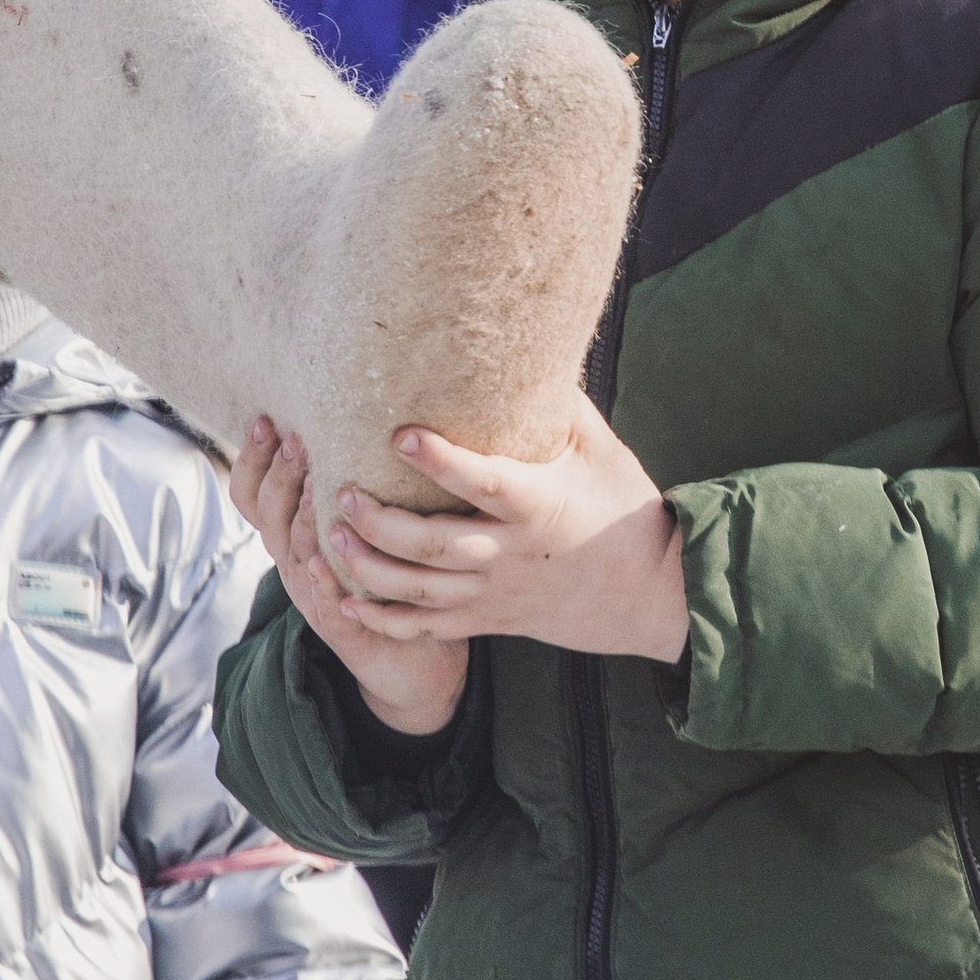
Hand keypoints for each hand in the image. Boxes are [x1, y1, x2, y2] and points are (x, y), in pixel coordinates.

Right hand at [228, 418, 470, 738]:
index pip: (252, 494)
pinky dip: (324, 579)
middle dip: (282, 474)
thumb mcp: (358, 526)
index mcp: (293, 537)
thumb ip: (352, 480)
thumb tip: (367, 415)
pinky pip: (326, 601)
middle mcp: (294, 564)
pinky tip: (326, 558)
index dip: (252, 458)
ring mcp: (313, 596)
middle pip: (270, 514)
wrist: (406, 658)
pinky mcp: (341, 627)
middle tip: (299, 438)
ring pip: (294, 553)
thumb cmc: (390, 576)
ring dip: (302, 519)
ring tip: (315, 484)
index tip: (266, 419)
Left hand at [324, 398, 690, 665]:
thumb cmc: (624, 510)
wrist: (649, 592)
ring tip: (331, 537)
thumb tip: (526, 351)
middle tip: (343, 491)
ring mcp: (496, 592)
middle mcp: (511, 555)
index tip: (398, 434)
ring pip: (421, 591)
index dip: (439, 460)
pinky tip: (346, 602)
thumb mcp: (603, 451)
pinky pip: (429, 628)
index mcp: (538, 507)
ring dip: (369, 569)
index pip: (482, 483)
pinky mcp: (490, 619)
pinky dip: (385, 621)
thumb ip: (561, 406)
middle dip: (380, 523)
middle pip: (433, 546)